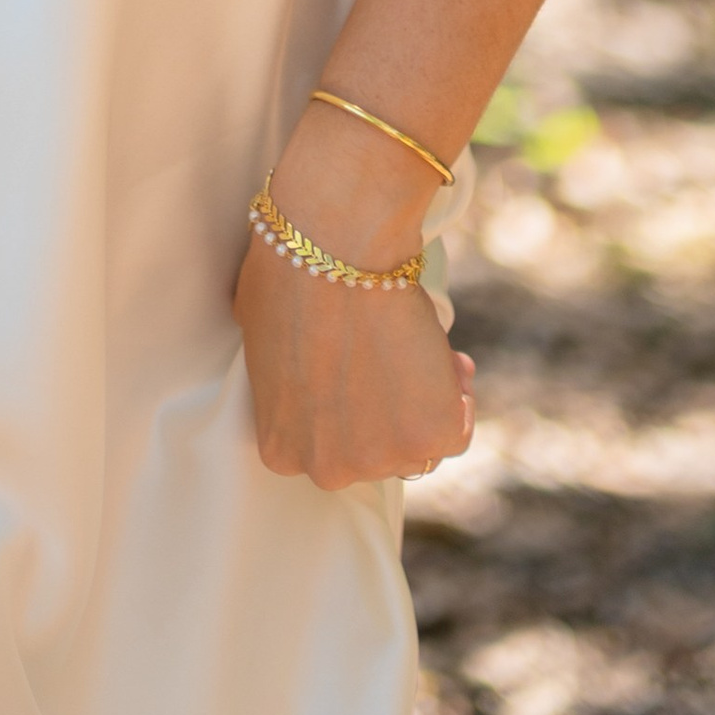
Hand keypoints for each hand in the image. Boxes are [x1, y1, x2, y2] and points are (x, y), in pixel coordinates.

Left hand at [238, 112, 474, 490]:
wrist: (335, 245)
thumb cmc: (286, 271)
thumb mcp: (257, 337)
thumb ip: (277, 376)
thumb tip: (296, 362)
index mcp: (282, 448)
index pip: (324, 449)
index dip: (347, 410)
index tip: (358, 378)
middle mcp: (329, 468)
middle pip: (370, 454)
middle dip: (382, 413)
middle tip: (392, 364)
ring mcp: (381, 459)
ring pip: (416, 447)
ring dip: (422, 405)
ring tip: (421, 352)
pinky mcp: (430, 439)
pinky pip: (456, 430)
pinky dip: (456, 397)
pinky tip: (447, 358)